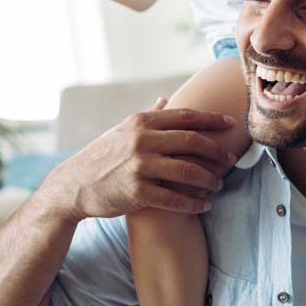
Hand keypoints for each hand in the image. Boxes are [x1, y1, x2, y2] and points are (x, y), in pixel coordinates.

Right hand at [43, 98, 238, 223]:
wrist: (74, 185)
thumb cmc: (103, 155)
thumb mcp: (122, 130)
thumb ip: (148, 116)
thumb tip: (165, 99)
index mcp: (141, 122)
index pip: (186, 116)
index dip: (212, 119)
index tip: (232, 123)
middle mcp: (142, 141)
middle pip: (192, 142)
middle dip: (217, 151)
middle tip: (231, 159)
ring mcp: (139, 167)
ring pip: (188, 172)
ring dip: (209, 180)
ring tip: (219, 185)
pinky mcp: (137, 193)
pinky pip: (174, 199)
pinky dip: (193, 204)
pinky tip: (204, 206)